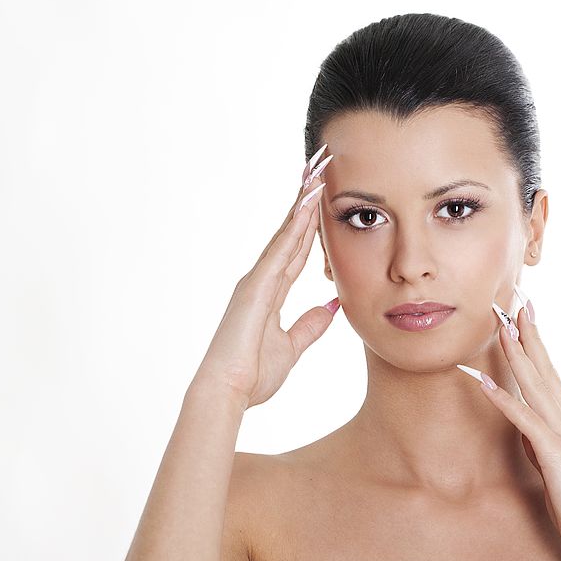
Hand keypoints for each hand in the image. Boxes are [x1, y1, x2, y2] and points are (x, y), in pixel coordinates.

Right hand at [191, 146, 338, 409]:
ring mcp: (257, 279)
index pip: (299, 250)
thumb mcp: (292, 347)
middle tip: (320, 167)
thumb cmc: (252, 375)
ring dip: (303, 202)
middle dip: (307, 201)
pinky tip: (308, 201)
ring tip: (318, 171)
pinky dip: (295, 223)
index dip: (312, 224)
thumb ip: (311, 326)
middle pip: (292, 232)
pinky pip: (281, 248)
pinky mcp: (255, 286)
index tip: (324, 197)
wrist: (226, 392)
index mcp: (270, 292)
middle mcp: (262, 279)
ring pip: (286, 232)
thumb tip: (333, 307)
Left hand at [460, 298, 560, 560]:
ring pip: (535, 383)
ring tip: (500, 326)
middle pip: (545, 367)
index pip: (550, 371)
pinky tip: (483, 380)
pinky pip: (523, 419)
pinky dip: (502, 397)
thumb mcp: (557, 465)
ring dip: (517, 352)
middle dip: (528, 332)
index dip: (536, 341)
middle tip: (514, 299)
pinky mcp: (553, 452)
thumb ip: (543, 442)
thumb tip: (527, 429)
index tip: (524, 313)